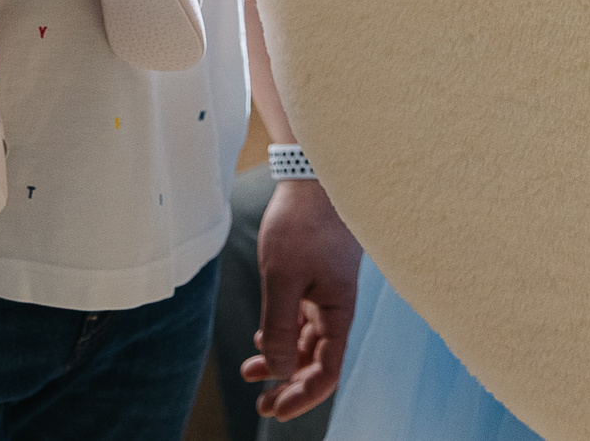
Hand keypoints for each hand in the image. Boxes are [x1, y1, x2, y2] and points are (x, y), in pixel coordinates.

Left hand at [243, 178, 360, 420]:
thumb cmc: (301, 224)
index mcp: (337, 313)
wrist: (311, 179)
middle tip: (261, 405)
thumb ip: (281, 326)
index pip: (326, 370)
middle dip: (289, 386)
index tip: (276, 410)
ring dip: (282, 362)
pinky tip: (263, 344)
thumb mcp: (282, 277)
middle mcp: (334, 311)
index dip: (303, 395)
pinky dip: (282, 336)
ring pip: (306, 343)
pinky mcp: (312, 282)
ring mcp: (324, 297)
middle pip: (316, 362)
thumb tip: (279, 370)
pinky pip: (300, 321)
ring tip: (251, 375)